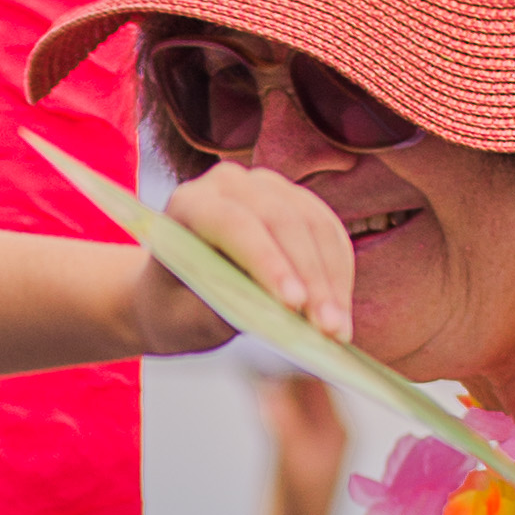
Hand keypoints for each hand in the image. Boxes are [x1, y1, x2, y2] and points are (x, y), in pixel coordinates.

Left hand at [125, 163, 356, 354]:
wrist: (176, 293)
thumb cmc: (173, 307)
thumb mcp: (184, 319)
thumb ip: (224, 312)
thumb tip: (279, 315)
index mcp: (188, 203)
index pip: (234, 224)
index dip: (268, 262)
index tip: (293, 304)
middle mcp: (228, 184)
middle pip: (282, 221)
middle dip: (310, 278)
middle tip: (327, 328)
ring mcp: (268, 188)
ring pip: (314, 227)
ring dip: (332, 281)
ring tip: (338, 330)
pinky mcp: (297, 203)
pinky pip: (329, 234)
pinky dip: (338, 274)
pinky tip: (341, 311)